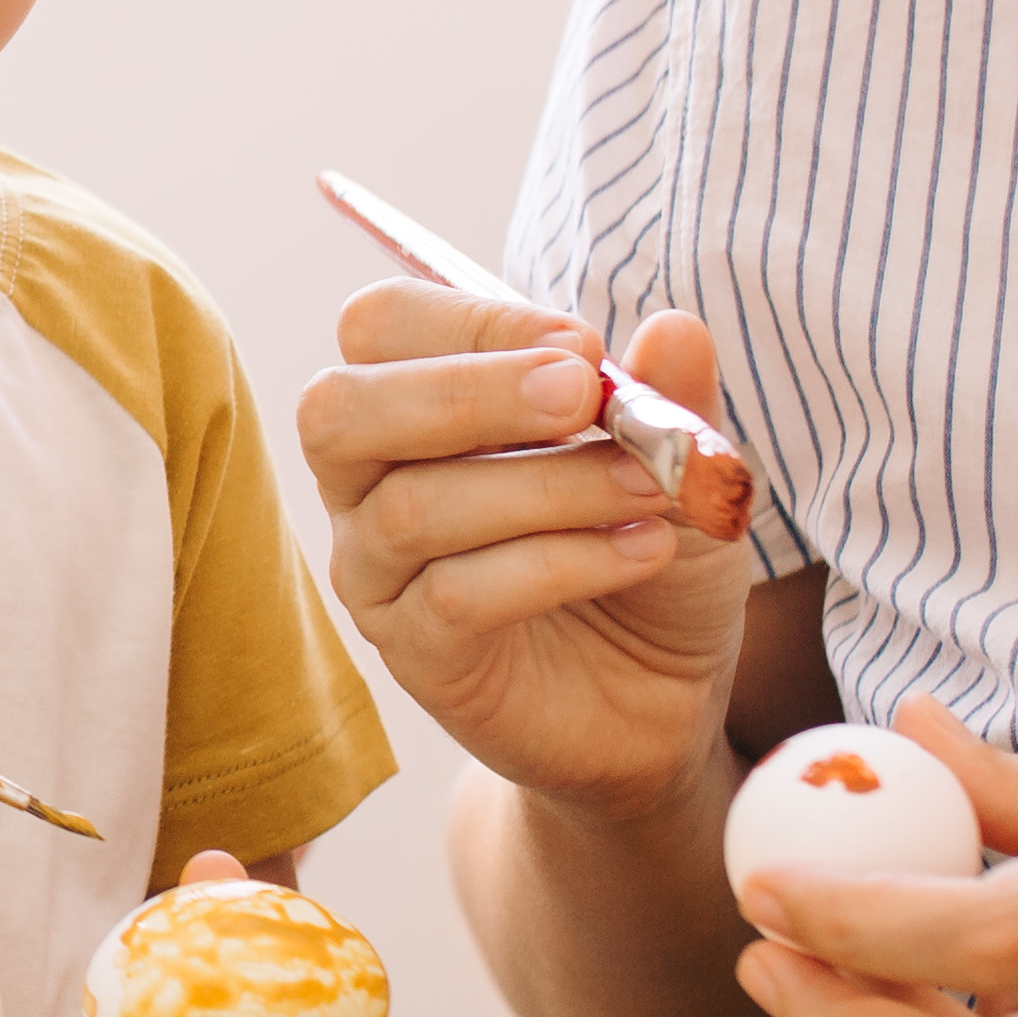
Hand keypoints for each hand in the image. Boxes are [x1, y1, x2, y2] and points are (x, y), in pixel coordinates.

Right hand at [297, 281, 749, 814]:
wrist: (661, 696)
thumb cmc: (644, 550)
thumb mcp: (677, 461)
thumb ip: (668, 395)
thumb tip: (675, 329)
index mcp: (411, 405)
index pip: (379, 327)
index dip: (475, 320)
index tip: (587, 348)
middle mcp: (366, 485)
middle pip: (340, 410)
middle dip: (466, 390)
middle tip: (582, 394)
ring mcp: (378, 576)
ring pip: (413, 508)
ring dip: (548, 485)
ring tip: (651, 489)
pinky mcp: (416, 656)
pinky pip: (458, 596)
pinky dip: (562, 563)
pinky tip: (642, 552)